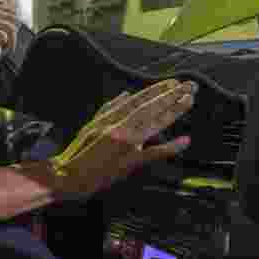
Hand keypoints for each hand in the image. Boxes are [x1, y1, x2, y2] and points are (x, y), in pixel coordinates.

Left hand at [0, 0, 18, 65]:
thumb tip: (2, 36)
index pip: (8, 27)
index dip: (12, 40)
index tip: (8, 51)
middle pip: (10, 18)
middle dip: (12, 33)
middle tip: (5, 47)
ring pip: (7, 11)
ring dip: (9, 24)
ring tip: (3, 39)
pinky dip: (4, 15)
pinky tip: (1, 27)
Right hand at [50, 79, 197, 199]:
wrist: (69, 175)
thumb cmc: (79, 152)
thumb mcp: (91, 125)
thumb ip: (109, 108)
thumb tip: (126, 94)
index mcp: (110, 118)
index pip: (138, 100)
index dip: (157, 91)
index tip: (172, 83)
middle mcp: (119, 128)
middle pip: (150, 108)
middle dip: (171, 96)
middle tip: (189, 86)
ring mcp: (125, 144)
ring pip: (154, 124)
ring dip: (173, 112)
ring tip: (189, 101)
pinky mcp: (129, 162)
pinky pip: (153, 153)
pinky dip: (169, 147)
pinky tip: (185, 140)